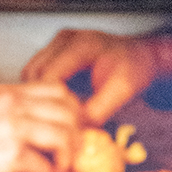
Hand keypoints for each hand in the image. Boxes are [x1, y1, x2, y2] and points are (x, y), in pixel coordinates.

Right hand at [0, 81, 82, 171]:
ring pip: (66, 137)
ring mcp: (12, 128)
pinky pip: (48, 169)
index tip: (67, 137)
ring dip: (65, 162)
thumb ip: (10, 122)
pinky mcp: (9, 156)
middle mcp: (11, 104)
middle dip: (75, 139)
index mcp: (5, 93)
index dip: (72, 115)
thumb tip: (39, 141)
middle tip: (66, 160)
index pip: (59, 90)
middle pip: (70, 112)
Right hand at [20, 30, 171, 125]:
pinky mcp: (54, 48)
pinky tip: (57, 102)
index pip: (49, 77)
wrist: (140, 55)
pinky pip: (37, 71)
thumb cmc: (134, 68)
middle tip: (57, 121)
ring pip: (31, 73)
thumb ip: (98, 111)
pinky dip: (42, 88)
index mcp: (82, 45)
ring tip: (57, 112)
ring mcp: (58, 41)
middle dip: (43, 100)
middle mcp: (65, 38)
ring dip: (40, 94)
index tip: (60, 122)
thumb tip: (74, 132)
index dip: (51, 103)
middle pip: (35, 74)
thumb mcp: (121, 92)